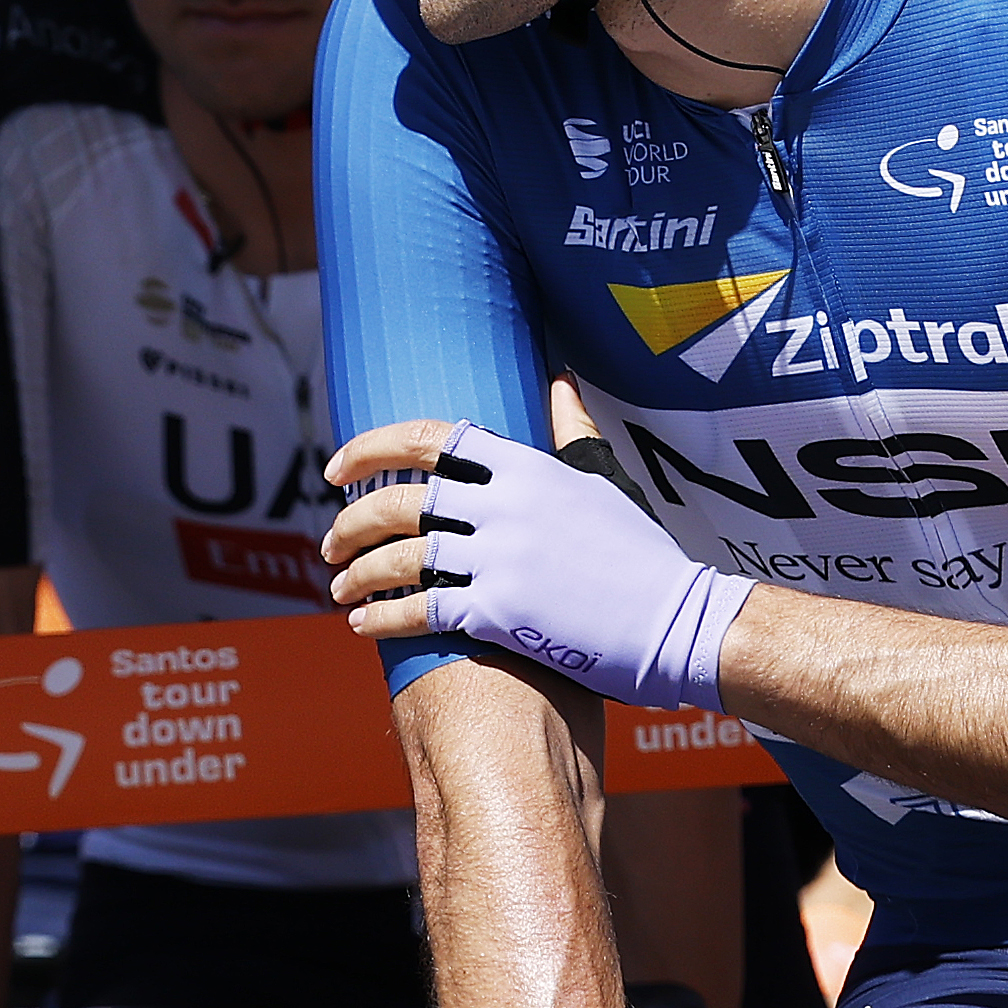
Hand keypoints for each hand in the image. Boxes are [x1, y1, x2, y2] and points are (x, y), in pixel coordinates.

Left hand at [324, 380, 752, 711]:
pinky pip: (419, 612)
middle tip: (331, 544)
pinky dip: (381, 619)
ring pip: (399, 559)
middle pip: (399, 501)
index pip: (428, 439)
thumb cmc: (642, 552)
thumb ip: (572, 431)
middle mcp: (505, 506)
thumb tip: (560, 381)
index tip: (335, 469)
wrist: (676, 621)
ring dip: (356, 575)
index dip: (369, 448)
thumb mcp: (604, 480)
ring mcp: (499, 559)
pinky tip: (363, 626)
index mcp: (525, 467)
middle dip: (350, 523)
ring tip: (340, 589)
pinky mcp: (499, 613)